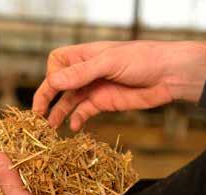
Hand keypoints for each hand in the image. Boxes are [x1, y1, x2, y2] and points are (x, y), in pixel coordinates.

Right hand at [33, 40, 205, 130]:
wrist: (169, 76)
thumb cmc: (142, 59)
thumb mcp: (109, 62)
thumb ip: (81, 73)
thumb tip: (53, 81)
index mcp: (85, 56)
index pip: (57, 63)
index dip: (53, 75)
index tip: (56, 85)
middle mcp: (86, 73)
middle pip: (58, 85)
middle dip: (46, 98)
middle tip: (36, 115)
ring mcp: (94, 88)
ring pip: (68, 101)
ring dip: (58, 113)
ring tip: (49, 127)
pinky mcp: (103, 103)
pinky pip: (84, 112)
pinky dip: (77, 120)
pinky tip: (74, 127)